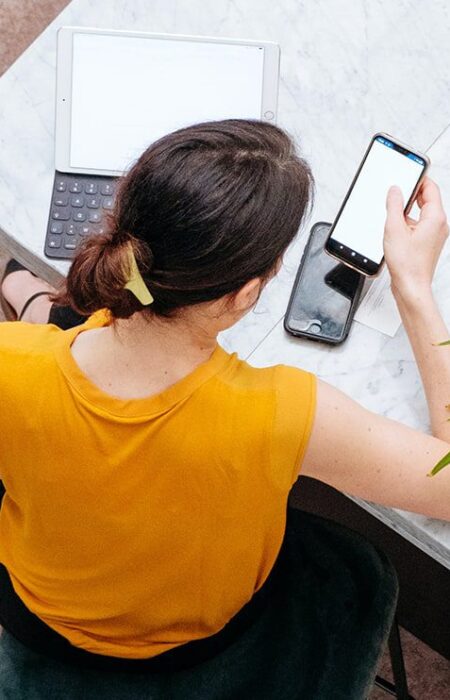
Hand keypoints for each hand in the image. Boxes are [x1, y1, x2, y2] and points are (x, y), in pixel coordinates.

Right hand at [383, 177, 448, 299]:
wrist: (411, 287)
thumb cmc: (407, 264)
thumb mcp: (394, 229)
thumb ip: (394, 205)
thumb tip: (395, 190)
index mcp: (436, 218)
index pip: (431, 188)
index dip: (418, 178)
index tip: (407, 173)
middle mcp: (439, 225)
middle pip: (428, 199)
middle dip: (412, 194)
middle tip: (396, 192)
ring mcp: (435, 235)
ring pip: (422, 213)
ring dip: (408, 211)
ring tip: (393, 215)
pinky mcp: (428, 243)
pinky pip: (419, 225)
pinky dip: (408, 223)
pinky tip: (395, 230)